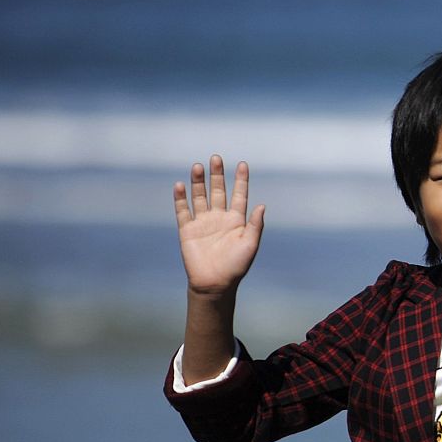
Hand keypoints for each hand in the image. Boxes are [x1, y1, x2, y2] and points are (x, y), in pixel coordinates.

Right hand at [174, 155, 264, 294]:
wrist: (215, 284)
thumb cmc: (236, 266)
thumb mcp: (250, 245)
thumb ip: (255, 225)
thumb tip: (262, 205)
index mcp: (236, 220)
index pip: (239, 195)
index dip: (241, 180)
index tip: (243, 164)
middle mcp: (219, 218)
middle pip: (218, 191)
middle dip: (217, 175)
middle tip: (216, 158)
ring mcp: (203, 222)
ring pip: (200, 197)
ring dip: (198, 182)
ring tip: (198, 166)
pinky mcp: (187, 230)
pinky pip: (183, 211)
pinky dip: (181, 198)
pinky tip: (180, 185)